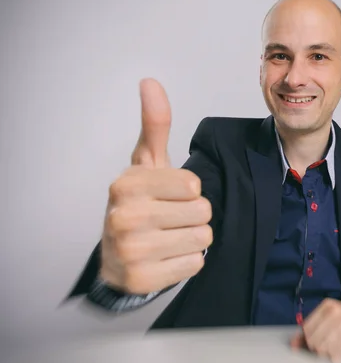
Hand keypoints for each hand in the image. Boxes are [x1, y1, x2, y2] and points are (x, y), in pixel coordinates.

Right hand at [99, 78, 212, 293]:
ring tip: (168, 238)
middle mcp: (125, 217)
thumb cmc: (138, 206)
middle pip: (203, 212)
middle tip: (169, 220)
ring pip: (203, 239)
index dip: (189, 192)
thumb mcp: (145, 165)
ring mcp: (132, 251)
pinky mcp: (143, 279)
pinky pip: (195, 264)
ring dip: (192, 240)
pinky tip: (166, 258)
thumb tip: (150, 82)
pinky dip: (187, 262)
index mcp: (127, 184)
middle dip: (193, 216)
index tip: (168, 197)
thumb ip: (154, 125)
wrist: (115, 257)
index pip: (194, 185)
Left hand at [290, 299, 340, 361]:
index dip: (311, 342)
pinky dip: (339, 359)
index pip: (305, 330)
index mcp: (328, 305)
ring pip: (321, 349)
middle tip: (335, 347)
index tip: (322, 344)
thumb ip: (314, 332)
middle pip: (312, 341)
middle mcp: (334, 310)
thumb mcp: (335, 322)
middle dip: (320, 350)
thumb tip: (292, 345)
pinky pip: (334, 355)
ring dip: (330, 355)